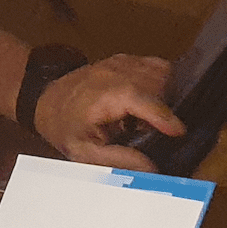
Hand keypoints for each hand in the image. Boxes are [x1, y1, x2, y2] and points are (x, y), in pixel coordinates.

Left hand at [34, 54, 184, 169]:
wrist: (47, 100)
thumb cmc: (64, 128)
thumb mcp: (83, 153)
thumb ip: (117, 160)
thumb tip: (150, 168)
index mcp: (107, 96)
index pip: (147, 101)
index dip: (166, 118)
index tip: (179, 133)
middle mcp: (117, 73)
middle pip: (161, 86)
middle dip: (164, 108)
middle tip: (149, 128)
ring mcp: (122, 62)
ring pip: (163, 73)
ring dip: (165, 94)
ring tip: (145, 115)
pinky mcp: (125, 59)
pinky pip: (156, 66)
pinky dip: (160, 81)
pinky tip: (146, 99)